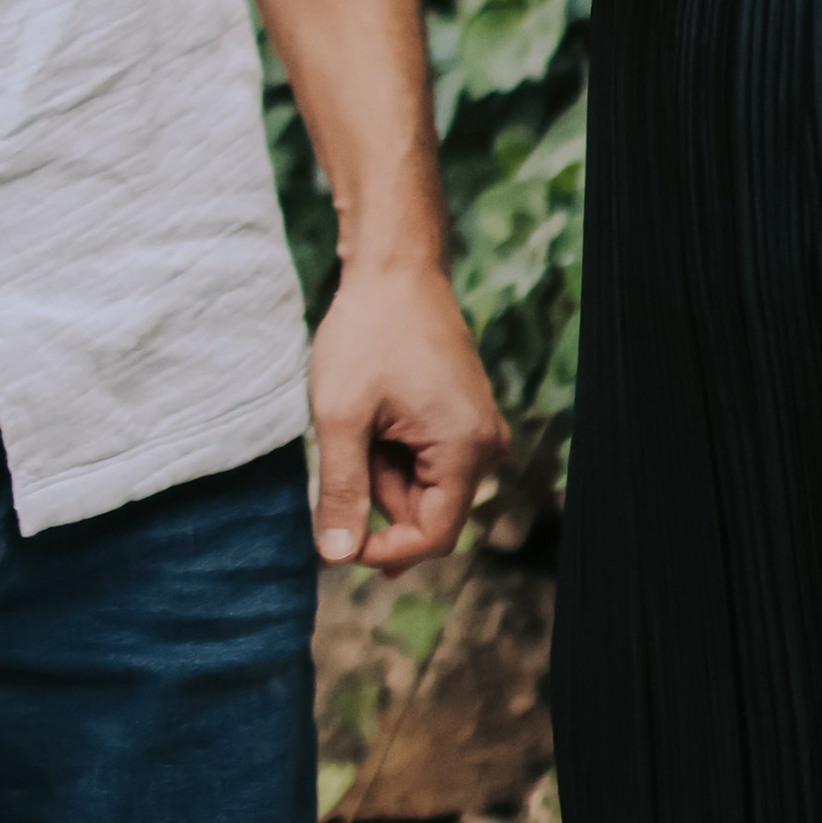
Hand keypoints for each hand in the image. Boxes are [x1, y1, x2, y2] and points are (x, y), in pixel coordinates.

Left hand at [309, 256, 506, 569]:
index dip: (382, 550)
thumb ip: (341, 491)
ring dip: (380, 468)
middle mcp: (485, 445)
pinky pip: (424, 460)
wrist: (393, 266)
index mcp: (465, 448)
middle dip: (376, 493)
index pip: (433, 537)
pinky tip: (374, 410)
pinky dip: (390, 449)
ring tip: (360, 415)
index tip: (336, 537)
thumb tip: (337, 556)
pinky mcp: (462, 417)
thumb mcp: (341, 415)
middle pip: (425, 512)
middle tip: (346, 440)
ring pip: (419, 486)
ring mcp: (476, 430)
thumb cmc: (367, 332)